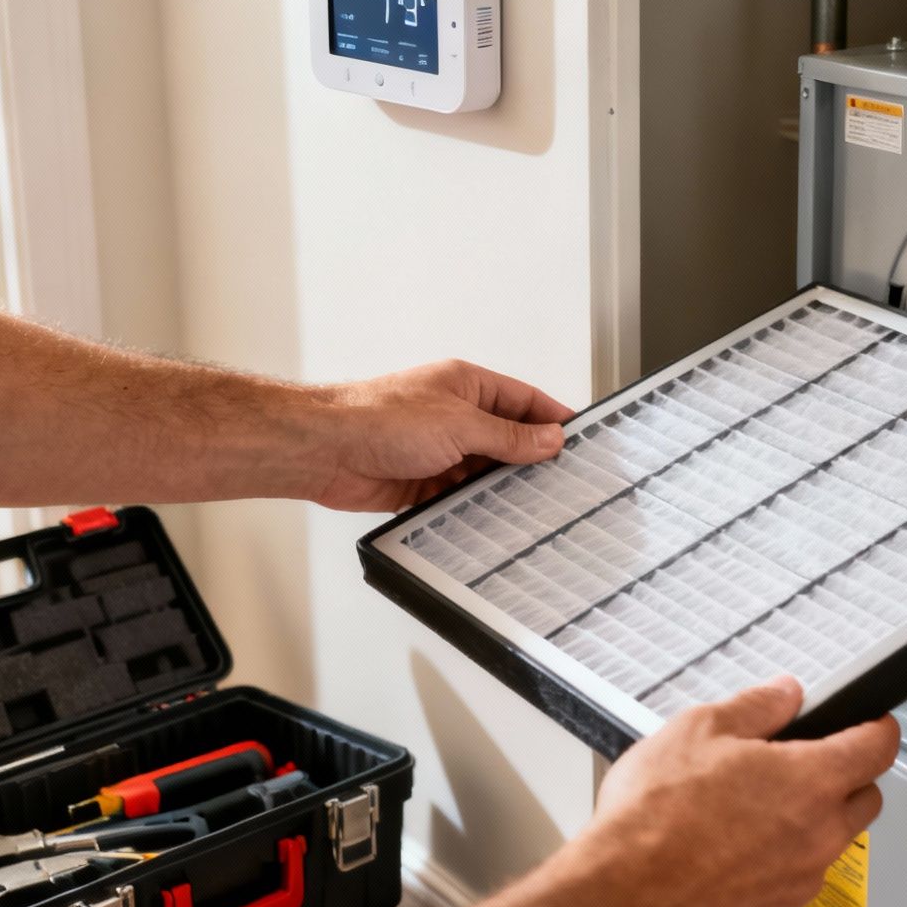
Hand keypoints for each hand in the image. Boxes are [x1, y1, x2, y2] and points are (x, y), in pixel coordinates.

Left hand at [316, 360, 575, 510]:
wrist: (325, 450)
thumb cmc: (378, 418)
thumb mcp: (460, 424)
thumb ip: (508, 436)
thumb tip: (548, 439)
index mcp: (467, 386)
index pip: (524, 401)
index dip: (553, 420)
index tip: (580, 441)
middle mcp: (454, 416)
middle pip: (507, 439)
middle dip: (531, 459)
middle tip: (563, 481)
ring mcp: (438, 450)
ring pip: (485, 472)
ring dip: (502, 487)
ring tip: (533, 506)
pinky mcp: (423, 483)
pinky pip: (460, 498)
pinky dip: (474, 508)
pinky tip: (492, 520)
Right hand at [576, 678, 899, 906]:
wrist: (625, 895)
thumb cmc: (656, 816)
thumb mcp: (699, 728)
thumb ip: (756, 707)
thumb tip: (785, 694)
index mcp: (811, 779)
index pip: (879, 747)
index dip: (878, 727)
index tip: (870, 721)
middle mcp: (820, 831)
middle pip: (868, 796)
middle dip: (850, 774)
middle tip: (807, 759)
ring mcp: (803, 873)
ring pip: (836, 837)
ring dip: (818, 816)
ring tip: (762, 802)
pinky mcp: (781, 905)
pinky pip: (806, 870)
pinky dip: (790, 852)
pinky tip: (744, 840)